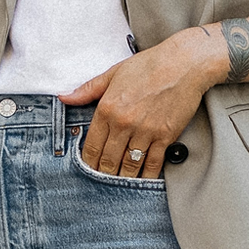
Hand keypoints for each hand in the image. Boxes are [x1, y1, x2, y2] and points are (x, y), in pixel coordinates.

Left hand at [59, 28, 225, 176]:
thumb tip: (64, 97)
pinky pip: (153, 163)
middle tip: (102, 185)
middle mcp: (124, 123)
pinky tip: (143, 180)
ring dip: (124, 178)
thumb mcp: (113, 73)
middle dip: (104, 175)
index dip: (88, 163)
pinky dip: (147, 175)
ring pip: (129, 165)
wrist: (184, 63)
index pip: (92, 146)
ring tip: (120, 184)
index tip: (88, 171)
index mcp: (107, 108)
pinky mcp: (165, 136)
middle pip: (108, 160)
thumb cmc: (149, 65)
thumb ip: (88, 89)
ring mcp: (145, 131)